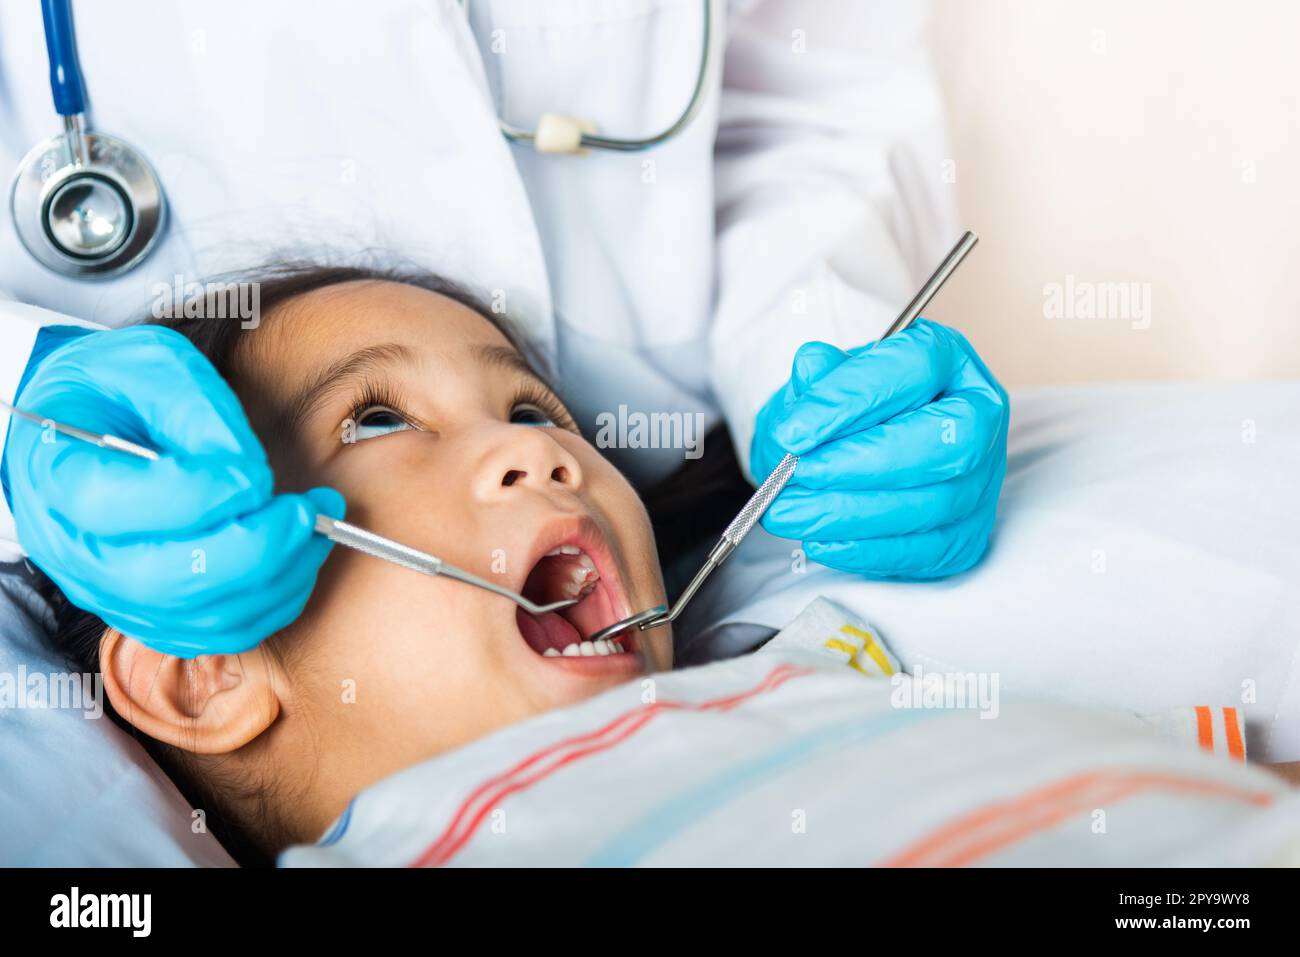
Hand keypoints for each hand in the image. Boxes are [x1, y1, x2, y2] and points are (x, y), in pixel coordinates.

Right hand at [4, 325, 343, 656]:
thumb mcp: (146, 366)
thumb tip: (246, 474)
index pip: (121, 509)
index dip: (201, 496)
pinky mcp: (154, 613)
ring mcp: (113, 592)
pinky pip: (221, 632)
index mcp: (56, 480)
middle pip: (169, 581)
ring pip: (203, 617)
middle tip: (308, 509)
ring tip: (315, 525)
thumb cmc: (113, 391)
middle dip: (258, 548)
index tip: (255, 473)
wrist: (89, 424)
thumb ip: (193, 410)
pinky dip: (273, 601)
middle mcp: (77, 552)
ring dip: (279, 576)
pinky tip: (299, 556)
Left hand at [750, 320, 1008, 578]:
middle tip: (799, 473)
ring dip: (850, 513)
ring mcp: (980, 480)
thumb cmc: (843, 411)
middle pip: (944, 441)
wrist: (851, 452)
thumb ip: (819, 375)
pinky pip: (923, 551)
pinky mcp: (967, 534)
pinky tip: (819, 541)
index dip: (851, 399)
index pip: (915, 367)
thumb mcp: (823, 381)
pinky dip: (866, 550)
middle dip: (861, 463)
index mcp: (949, 359)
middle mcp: (979, 416)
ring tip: (788, 512)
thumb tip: (811, 368)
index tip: (793, 431)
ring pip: (932, 504)